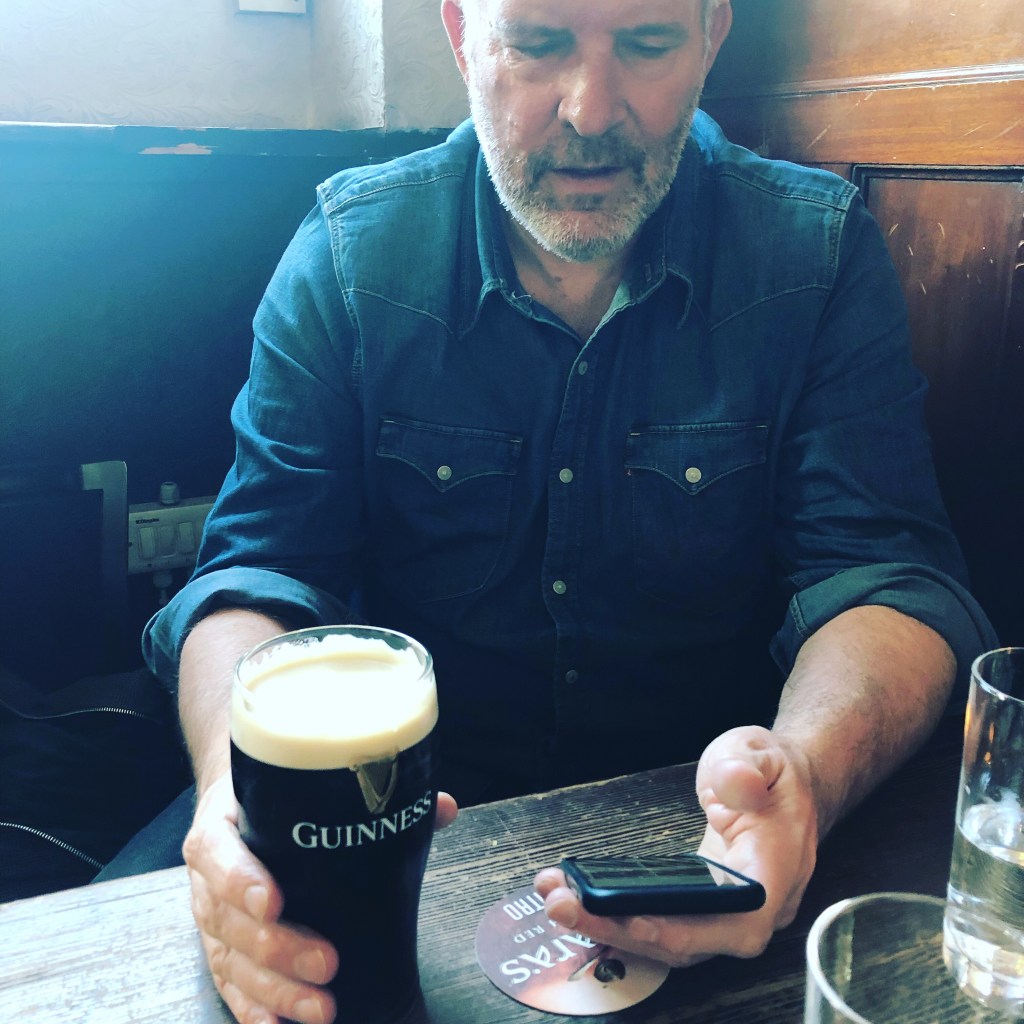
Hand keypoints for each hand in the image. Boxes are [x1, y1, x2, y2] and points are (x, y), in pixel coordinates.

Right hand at [184, 773, 457, 1023]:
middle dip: (278, 949)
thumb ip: (372, 795)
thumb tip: (443, 806)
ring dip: (275, 991)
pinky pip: (228, 986)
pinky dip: (252, 1010)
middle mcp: (209, 877)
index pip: (219, 851)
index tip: (275, 900)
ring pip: (231, 962)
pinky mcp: (220, 950)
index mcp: (223, 826)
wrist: (236, 804)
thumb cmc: (278, 799)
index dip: (241, 879)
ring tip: (322, 1009)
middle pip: (230, 920)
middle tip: (328, 962)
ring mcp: (211, 919)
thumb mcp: (305, 786)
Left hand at [535, 726, 817, 967]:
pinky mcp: (705, 911)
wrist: (783, 786)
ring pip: (672, 941)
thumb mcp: (758, 751)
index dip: (689, 928)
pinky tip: (579, 903)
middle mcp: (758, 906)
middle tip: (564, 906)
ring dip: (611, 927)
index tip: (636, 919)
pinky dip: (621, 920)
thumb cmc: (770, 770)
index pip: (740, 918)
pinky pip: (665, 926)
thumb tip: (734, 782)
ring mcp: (730, 914)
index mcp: (778, 866)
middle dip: (625, 929)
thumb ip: (745, 766)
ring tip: (556, 900)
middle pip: (692, 941)